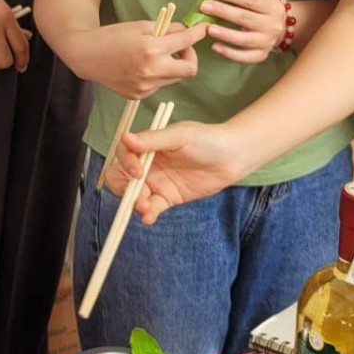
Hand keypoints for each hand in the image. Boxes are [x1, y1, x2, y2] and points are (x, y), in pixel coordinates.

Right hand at [83, 19, 206, 100]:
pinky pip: (159, 85)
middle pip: (190, 70)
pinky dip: (158, 75)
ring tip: (156, 55)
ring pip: (174, 78)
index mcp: (152, 49)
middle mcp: (152, 71)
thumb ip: (166, 29)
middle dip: (190, 57)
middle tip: (181, 48)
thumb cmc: (112, 36)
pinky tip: (142, 67)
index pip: (186, 42)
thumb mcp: (140, 26)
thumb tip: (185, 31)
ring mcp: (145, 86)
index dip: (198, 34)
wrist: (86, 55)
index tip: (203, 29)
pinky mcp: (138, 95)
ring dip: (173, 66)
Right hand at [108, 119, 249, 220]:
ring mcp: (157, 182)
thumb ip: (152, 139)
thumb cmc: (207, 139)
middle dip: (123, 188)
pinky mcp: (168, 198)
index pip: (123, 155)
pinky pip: (152, 207)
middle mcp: (148, 164)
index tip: (138, 171)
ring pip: (135, 195)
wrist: (232, 156)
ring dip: (134, 203)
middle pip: (121, 178)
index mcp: (148, 146)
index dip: (125, 164)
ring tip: (144, 207)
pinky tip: (149, 217)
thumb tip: (126, 138)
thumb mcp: (180, 135)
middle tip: (137, 194)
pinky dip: (148, 213)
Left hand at [198, 0, 288, 64]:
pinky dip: (229, 53)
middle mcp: (272, 25)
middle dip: (223, 11)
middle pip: (245, 18)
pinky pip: (244, 57)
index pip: (249, 0)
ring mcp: (267, 42)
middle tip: (204, 7)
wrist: (284, 29)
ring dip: (225, 34)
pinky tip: (215, 46)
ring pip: (244, 39)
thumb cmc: (264, 11)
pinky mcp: (261, 55)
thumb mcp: (259, 0)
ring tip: (209, 28)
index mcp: (272, 7)